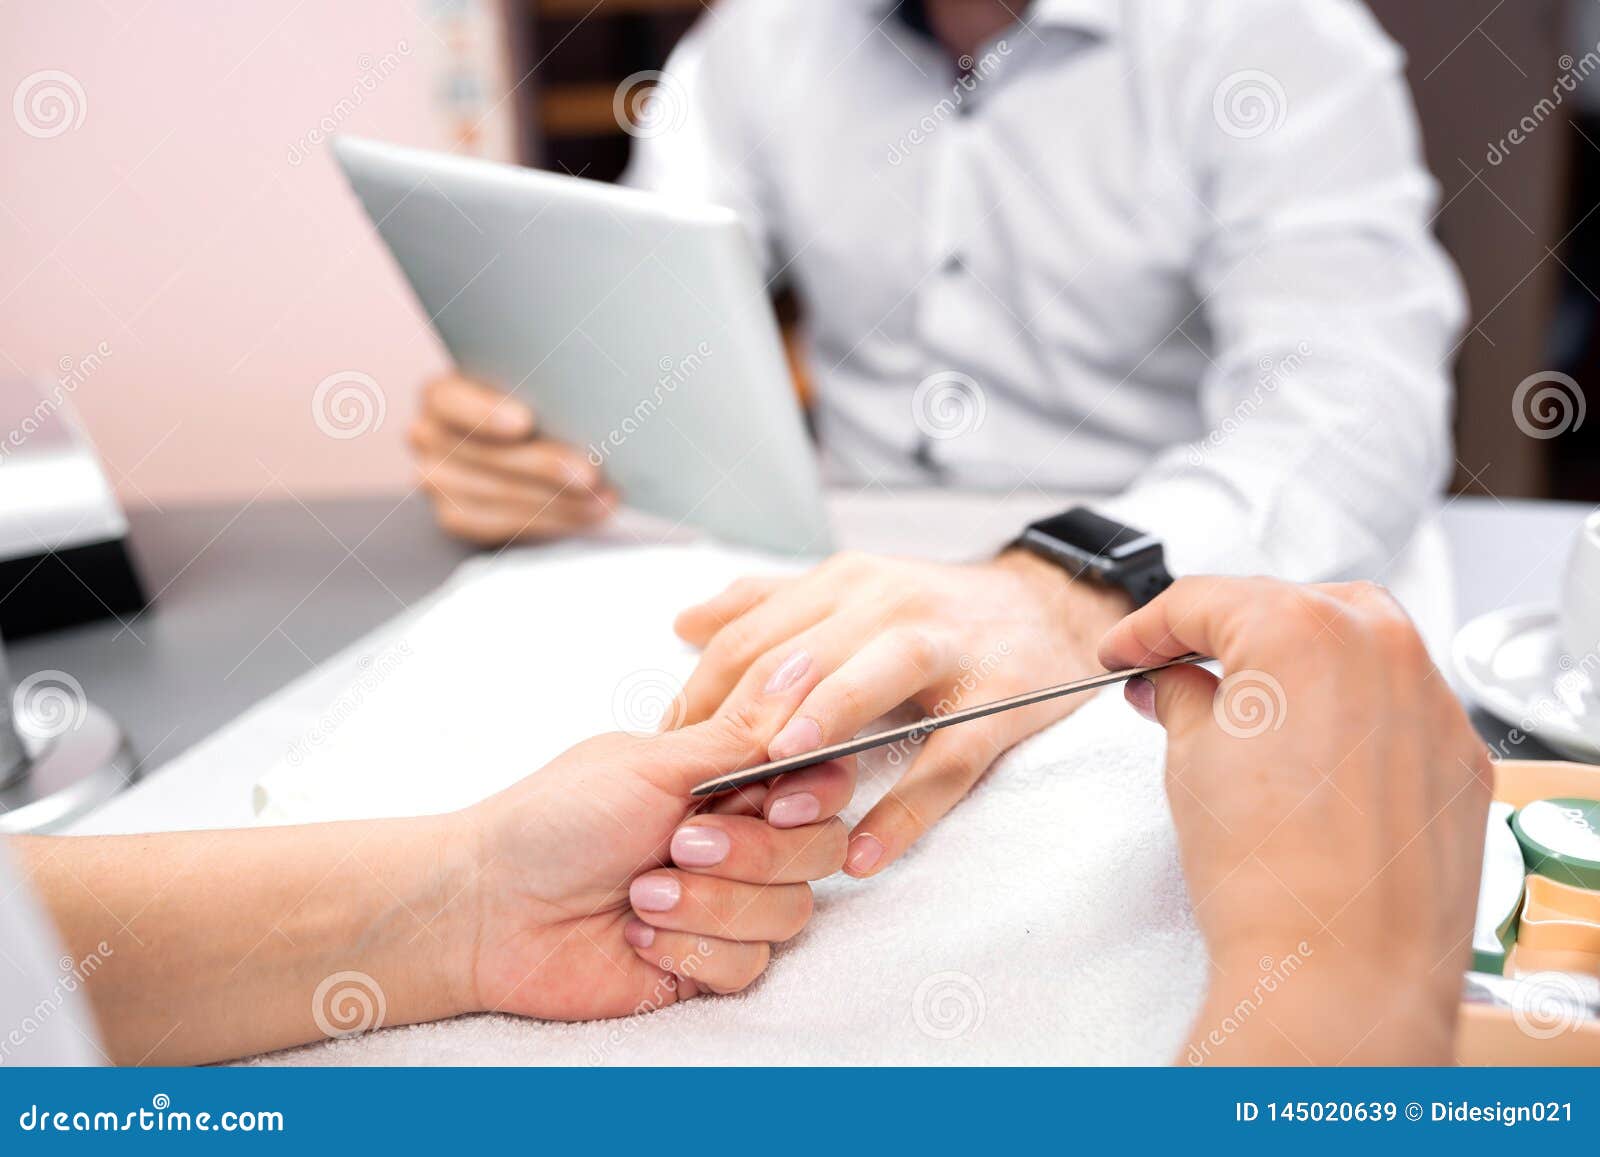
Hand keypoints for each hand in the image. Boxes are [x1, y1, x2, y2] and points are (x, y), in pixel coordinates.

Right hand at [409, 374, 615, 544]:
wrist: (517, 459)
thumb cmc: (534, 411)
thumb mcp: (534, 393)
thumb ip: (546, 395)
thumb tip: (593, 407)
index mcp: (441, 394)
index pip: (449, 399)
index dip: (485, 412)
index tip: (525, 422)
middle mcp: (427, 435)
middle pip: (484, 454)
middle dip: (543, 466)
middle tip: (590, 474)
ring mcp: (435, 480)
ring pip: (498, 494)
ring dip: (558, 500)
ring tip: (603, 498)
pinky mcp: (455, 517)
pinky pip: (504, 524)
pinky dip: (553, 520)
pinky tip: (588, 514)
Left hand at [458, 716, 853, 1019]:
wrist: (491, 910)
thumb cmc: (557, 821)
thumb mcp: (654, 765)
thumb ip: (744, 733)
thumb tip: (805, 666)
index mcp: (730, 779)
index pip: (821, 780)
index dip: (818, 794)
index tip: (781, 803)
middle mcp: (740, 838)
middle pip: (820, 850)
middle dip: (752, 853)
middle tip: (680, 845)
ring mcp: (728, 903)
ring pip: (789, 913)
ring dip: (712, 904)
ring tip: (641, 894)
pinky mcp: (708, 963)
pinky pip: (750, 965)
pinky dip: (691, 950)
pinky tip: (637, 935)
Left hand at [670, 549, 1130, 876]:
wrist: (1053, 604)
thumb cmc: (935, 611)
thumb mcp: (851, 593)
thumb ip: (768, 606)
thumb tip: (683, 623)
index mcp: (842, 584)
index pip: (749, 636)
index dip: (698, 696)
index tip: (663, 754)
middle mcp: (887, 605)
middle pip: (797, 655)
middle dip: (741, 719)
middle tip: (695, 786)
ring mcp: (947, 652)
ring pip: (872, 682)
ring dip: (820, 728)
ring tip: (774, 789)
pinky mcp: (998, 703)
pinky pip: (947, 760)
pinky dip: (907, 807)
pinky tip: (864, 853)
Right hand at [1098, 577, 1491, 1064]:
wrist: (1342, 973)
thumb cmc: (1269, 877)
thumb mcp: (1190, 763)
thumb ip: (1182, 699)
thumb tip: (1173, 685)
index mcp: (1302, 629)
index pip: (1205, 600)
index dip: (1146, 626)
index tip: (1126, 650)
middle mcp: (1382, 648)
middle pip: (1287, 607)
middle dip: (1226, 633)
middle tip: (1176, 671)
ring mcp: (1433, 701)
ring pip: (1356, 645)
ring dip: (1298, 661)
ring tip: (1250, 707)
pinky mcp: (1461, 756)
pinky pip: (1400, 705)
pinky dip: (1353, 712)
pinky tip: (1314, 755)